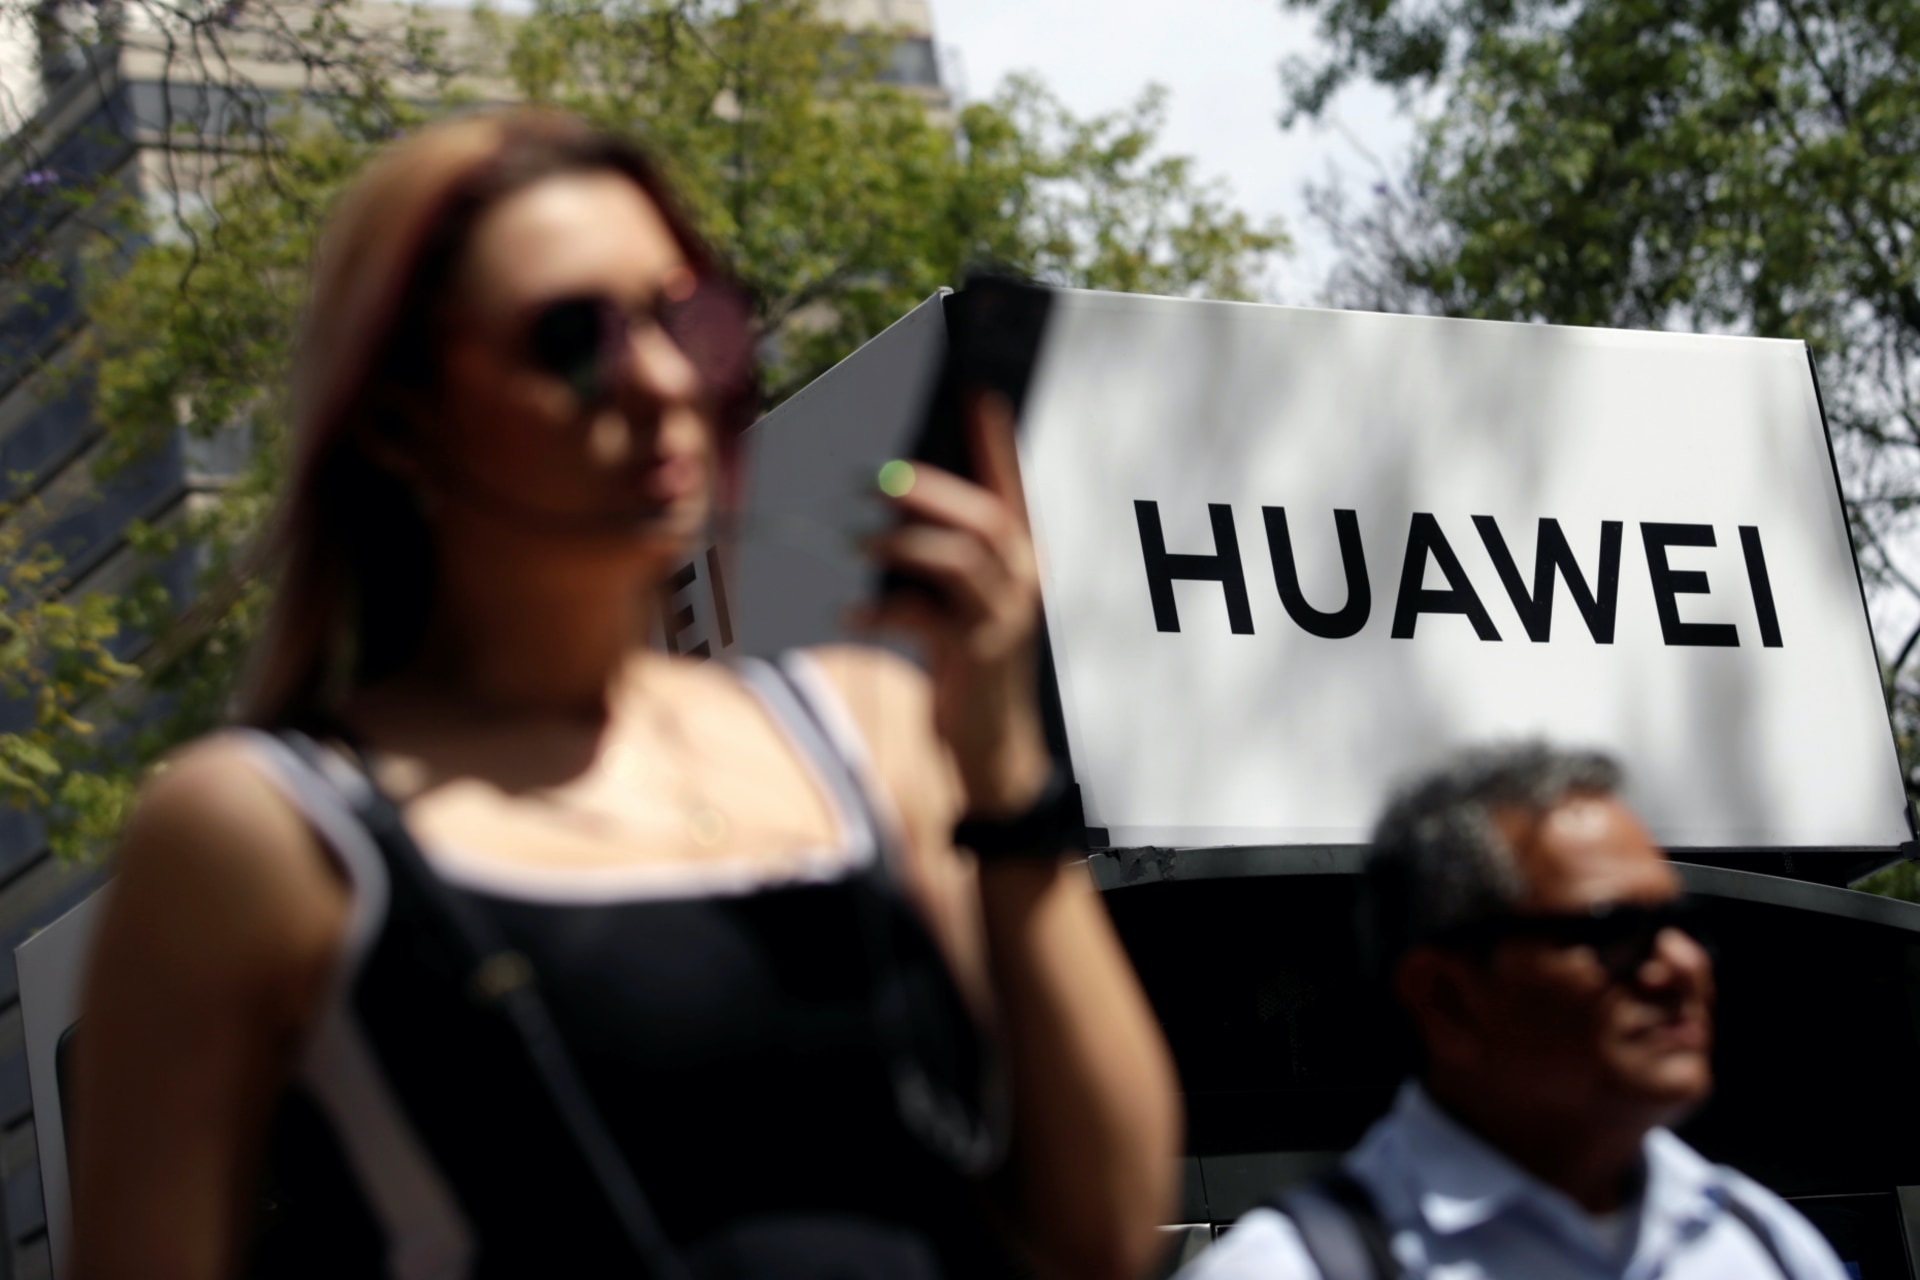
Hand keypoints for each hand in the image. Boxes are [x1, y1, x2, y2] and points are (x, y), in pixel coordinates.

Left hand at [859, 393, 1050, 815]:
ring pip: (957, 561)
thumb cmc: (967, 663)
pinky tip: (848, 615)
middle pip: (983, 519)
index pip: (1013, 489)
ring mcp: (1005, 619)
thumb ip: (944, 558)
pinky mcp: (978, 655)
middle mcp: (1023, 582)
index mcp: (1024, 560)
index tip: (978, 393)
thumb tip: (889, 501)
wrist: (989, 744)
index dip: (996, 443)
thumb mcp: (963, 605)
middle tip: (873, 480)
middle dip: (928, 492)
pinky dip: (881, 610)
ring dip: (899, 546)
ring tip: (855, 545)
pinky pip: (924, 617)